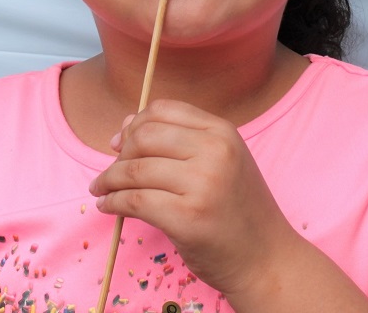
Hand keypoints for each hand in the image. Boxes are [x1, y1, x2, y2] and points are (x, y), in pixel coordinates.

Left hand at [88, 99, 294, 296]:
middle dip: (119, 153)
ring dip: (109, 179)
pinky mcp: (187, 218)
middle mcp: (214, 151)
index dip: (134, 123)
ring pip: (134, 169)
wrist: (265, 257)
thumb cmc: (238, 208)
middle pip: (144, 136)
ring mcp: (202, 184)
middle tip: (112, 171)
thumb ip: (179, 139)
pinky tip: (109, 207)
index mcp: (222, 131)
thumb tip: (125, 126)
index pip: (163, 109)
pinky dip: (113, 203)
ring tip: (102, 189)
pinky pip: (134, 201)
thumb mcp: (221, 160)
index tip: (120, 142)